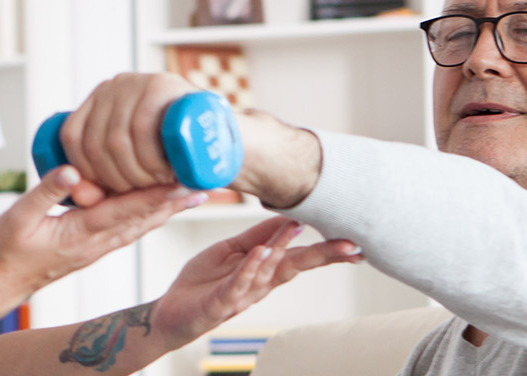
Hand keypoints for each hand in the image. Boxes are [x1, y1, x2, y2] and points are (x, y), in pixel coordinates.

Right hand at [0, 166, 208, 293]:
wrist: (0, 283)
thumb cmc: (5, 251)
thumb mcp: (18, 217)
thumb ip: (46, 192)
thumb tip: (75, 171)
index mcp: (81, 233)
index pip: (126, 210)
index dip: (156, 195)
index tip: (183, 183)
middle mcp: (96, 242)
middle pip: (143, 219)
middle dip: (174, 201)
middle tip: (204, 185)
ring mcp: (96, 247)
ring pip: (140, 225)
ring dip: (167, 209)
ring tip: (193, 194)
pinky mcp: (93, 246)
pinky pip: (128, 229)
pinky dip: (149, 216)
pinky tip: (160, 208)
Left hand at [63, 72, 323, 207]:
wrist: (224, 141)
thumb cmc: (174, 159)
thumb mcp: (132, 164)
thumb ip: (104, 175)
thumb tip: (77, 194)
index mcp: (99, 99)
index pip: (72, 137)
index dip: (84, 174)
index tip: (108, 195)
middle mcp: (115, 84)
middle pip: (95, 142)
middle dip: (117, 181)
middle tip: (143, 193)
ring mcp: (139, 80)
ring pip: (115, 140)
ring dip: (135, 174)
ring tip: (156, 185)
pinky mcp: (164, 85)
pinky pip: (140, 128)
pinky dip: (149, 160)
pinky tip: (164, 173)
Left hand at [147, 216, 362, 346]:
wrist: (171, 311)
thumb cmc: (203, 282)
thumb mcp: (231, 250)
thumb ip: (257, 235)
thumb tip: (287, 216)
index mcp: (264, 270)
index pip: (301, 256)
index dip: (328, 249)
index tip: (356, 240)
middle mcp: (260, 284)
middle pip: (295, 266)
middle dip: (323, 256)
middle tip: (351, 246)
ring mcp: (242, 294)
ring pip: (268, 272)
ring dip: (282, 250)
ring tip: (297, 229)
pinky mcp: (221, 302)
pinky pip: (238, 284)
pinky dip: (250, 268)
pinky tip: (261, 252)